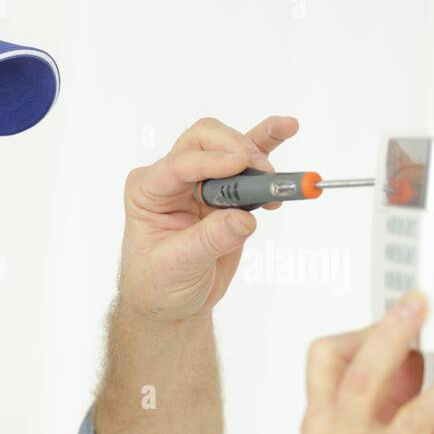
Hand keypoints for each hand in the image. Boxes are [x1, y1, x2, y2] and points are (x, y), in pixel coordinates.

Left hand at [118, 115, 299, 322]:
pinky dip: (268, 145)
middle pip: (203, 141)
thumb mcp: (176, 266)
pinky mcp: (227, 192)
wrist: (171, 303)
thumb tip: (243, 219)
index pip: (178, 164)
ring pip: (228, 145)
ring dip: (258, 144)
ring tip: (282, 151)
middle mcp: (171, 179)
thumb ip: (209, 240)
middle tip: (262, 174)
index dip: (210, 160)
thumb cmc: (159, 283)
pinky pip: (247, 162)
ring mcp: (200, 182)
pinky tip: (287, 131)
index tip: (240, 165)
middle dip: (235, 149)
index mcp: (147, 191)